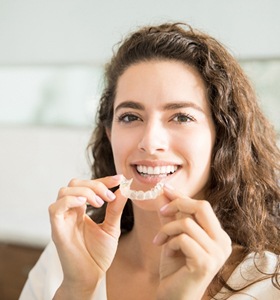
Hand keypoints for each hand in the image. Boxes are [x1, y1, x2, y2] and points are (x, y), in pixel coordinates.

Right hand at [49, 175, 126, 297]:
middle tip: (109, 196)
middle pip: (74, 183)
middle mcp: (70, 211)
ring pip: (64, 191)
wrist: (91, 277)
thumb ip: (115, 209)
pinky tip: (85, 205)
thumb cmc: (98, 254)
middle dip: (95, 184)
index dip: (103, 180)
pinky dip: (70, 200)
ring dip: (85, 192)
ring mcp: (62, 219)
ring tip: (100, 203)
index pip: (88, 186)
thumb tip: (123, 189)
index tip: (119, 179)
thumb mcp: (111, 228)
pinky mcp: (57, 230)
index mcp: (81, 210)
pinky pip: (55, 208)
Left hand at [154, 184, 231, 299]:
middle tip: (161, 211)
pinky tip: (166, 252)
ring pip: (187, 223)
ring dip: (167, 229)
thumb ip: (171, 215)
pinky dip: (169, 242)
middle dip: (178, 204)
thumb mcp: (173, 236)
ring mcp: (217, 253)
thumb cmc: (175, 266)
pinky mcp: (206, 262)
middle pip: (202, 207)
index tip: (165, 188)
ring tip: (160, 240)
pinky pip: (182, 239)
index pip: (202, 206)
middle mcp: (223, 242)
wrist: (174, 296)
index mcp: (218, 235)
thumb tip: (163, 193)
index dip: (182, 196)